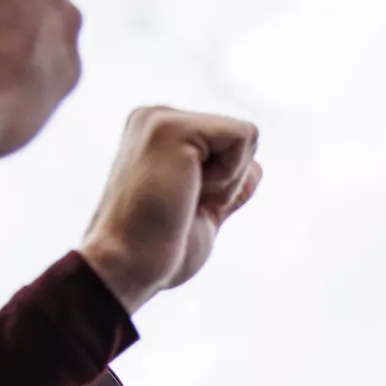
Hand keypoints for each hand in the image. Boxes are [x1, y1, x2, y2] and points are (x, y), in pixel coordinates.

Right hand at [78, 107, 261, 313]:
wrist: (127, 268)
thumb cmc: (158, 251)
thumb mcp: (204, 212)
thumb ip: (227, 188)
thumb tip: (258, 168)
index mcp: (160, 135)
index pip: (228, 144)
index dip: (226, 185)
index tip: (184, 206)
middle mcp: (156, 117)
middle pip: (241, 137)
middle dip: (230, 181)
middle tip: (183, 205)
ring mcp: (161, 118)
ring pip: (245, 136)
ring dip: (228, 181)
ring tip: (182, 198)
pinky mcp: (173, 127)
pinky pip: (242, 137)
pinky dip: (229, 176)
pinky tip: (188, 191)